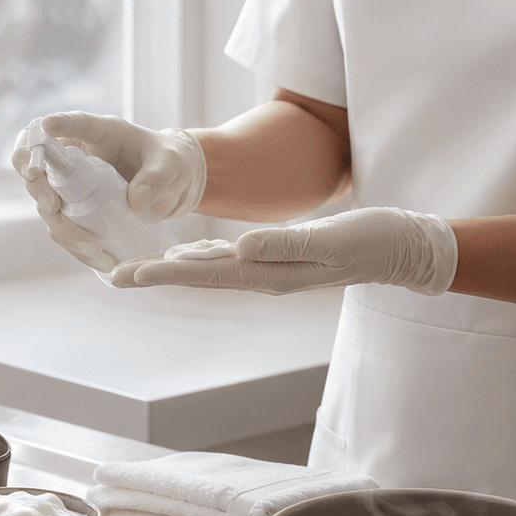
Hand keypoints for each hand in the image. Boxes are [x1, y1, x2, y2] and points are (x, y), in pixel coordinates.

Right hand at [11, 112, 204, 271]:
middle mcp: (76, 157)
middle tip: (52, 205)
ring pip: (47, 207)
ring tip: (94, 249)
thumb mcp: (171, 163)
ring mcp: (71, 186)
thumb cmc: (170, 161)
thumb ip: (156, 177)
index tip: (48, 124)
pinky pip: (64, 231)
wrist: (174, 185)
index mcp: (97, 132)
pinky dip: (77, 248)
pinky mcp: (76, 212)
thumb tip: (135, 202)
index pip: (71, 124)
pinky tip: (102, 259)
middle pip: (38, 166)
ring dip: (63, 229)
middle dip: (37, 186)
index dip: (55, 124)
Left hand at [109, 207, 457, 295]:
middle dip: (154, 275)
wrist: (404, 246)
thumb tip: (240, 248)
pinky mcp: (278, 256)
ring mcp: (270, 267)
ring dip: (171, 268)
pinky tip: (184, 253)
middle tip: (111, 276)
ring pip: (208, 269)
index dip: (162, 273)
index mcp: (268, 272)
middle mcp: (262, 274)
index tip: (124, 275)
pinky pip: (228, 259)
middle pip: (197, 275)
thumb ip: (286, 245)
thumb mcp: (330, 239)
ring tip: (135, 268)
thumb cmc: (371, 239)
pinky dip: (200, 257)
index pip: (203, 274)